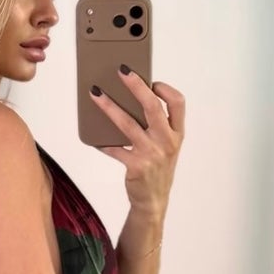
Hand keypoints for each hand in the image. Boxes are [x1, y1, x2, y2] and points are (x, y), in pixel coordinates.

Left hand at [89, 68, 184, 217]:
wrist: (153, 202)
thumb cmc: (158, 169)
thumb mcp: (166, 147)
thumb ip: (157, 126)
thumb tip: (130, 100)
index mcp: (177, 134)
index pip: (178, 103)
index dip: (165, 89)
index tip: (153, 82)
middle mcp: (167, 142)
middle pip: (152, 107)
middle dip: (136, 85)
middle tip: (121, 71)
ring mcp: (152, 154)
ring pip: (128, 124)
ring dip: (109, 106)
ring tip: (95, 93)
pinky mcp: (136, 166)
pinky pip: (115, 149)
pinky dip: (103, 142)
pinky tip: (94, 137)